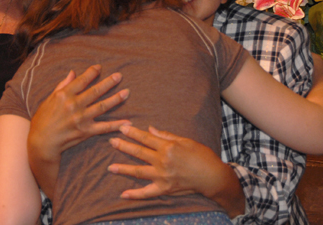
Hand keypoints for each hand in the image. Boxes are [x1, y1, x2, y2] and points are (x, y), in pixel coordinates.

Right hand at [27, 65, 129, 195]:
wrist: (41, 143)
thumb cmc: (43, 119)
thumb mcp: (49, 99)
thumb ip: (62, 85)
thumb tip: (73, 72)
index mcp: (64, 95)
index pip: (82, 80)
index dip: (92, 73)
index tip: (100, 67)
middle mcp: (74, 105)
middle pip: (95, 91)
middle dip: (109, 82)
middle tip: (119, 75)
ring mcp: (81, 119)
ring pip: (102, 106)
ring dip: (116, 99)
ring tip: (126, 92)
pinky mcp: (86, 131)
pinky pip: (104, 127)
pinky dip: (116, 125)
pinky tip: (127, 122)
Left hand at [108, 125, 244, 216]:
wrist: (212, 177)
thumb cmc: (201, 155)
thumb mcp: (185, 140)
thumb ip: (166, 135)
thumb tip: (150, 129)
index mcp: (168, 147)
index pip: (146, 138)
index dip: (133, 133)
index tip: (121, 127)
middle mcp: (162, 161)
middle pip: (139, 152)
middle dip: (124, 146)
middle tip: (111, 141)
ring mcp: (162, 176)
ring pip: (138, 171)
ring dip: (123, 169)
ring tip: (110, 167)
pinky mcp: (165, 189)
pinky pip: (147, 193)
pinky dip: (135, 194)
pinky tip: (123, 194)